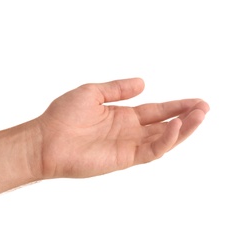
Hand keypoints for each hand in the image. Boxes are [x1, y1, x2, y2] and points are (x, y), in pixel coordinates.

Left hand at [35, 78, 208, 178]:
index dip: (176, 105)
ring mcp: (128, 146)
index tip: (196, 100)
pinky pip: (151, 150)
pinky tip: (177, 127)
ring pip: (163, 139)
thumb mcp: (92, 92)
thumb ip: (118, 88)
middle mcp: (129, 132)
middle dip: (186, 117)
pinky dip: (166, 140)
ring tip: (200, 115)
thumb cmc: (63, 115)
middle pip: (165, 125)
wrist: (46, 139)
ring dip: (183, 128)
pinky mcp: (124, 159)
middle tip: (205, 108)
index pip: (157, 111)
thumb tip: (143, 83)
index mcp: (123, 116)